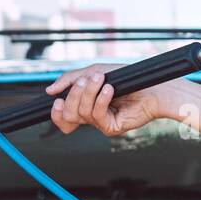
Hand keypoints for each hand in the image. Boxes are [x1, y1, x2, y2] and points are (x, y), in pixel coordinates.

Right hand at [45, 63, 167, 136]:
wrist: (151, 86)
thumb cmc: (126, 78)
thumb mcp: (94, 72)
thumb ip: (70, 80)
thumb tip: (49, 90)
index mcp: (85, 105)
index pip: (63, 117)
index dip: (55, 112)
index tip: (56, 99)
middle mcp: (91, 116)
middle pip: (68, 115)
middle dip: (74, 94)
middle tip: (87, 80)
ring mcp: (101, 123)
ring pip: (81, 113)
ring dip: (89, 92)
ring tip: (101, 80)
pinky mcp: (111, 127)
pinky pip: (97, 115)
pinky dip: (101, 99)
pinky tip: (109, 89)